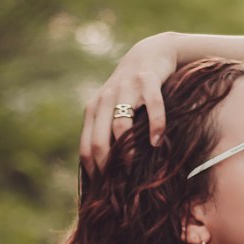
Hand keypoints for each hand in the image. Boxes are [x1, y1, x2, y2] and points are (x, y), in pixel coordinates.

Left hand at [79, 32, 176, 173]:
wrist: (150, 54)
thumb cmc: (132, 91)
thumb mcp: (113, 108)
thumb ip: (106, 132)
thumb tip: (105, 173)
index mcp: (93, 109)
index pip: (86, 147)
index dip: (94, 171)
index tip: (107, 190)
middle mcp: (105, 99)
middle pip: (99, 140)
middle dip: (109, 166)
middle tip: (121, 185)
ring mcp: (126, 89)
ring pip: (120, 125)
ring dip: (129, 150)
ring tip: (137, 165)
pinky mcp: (147, 80)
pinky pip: (152, 107)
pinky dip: (155, 126)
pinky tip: (157, 140)